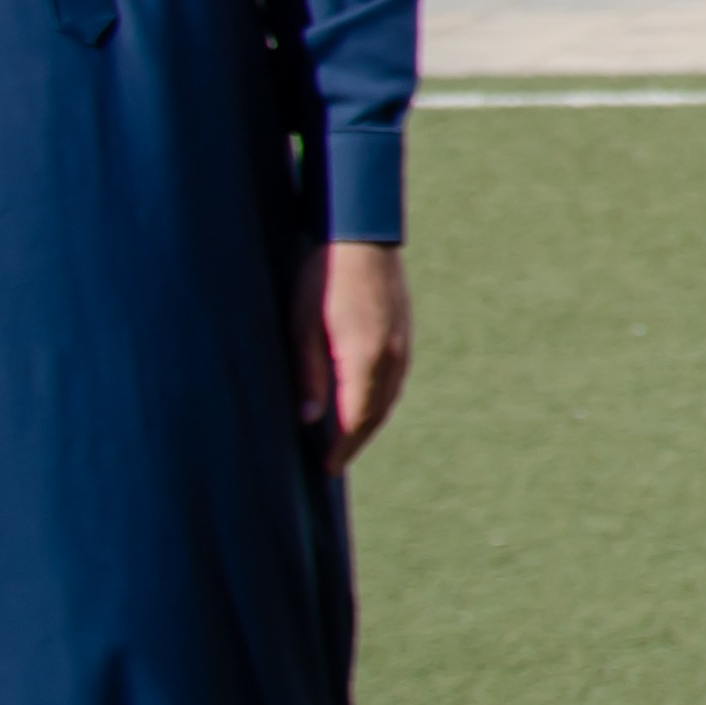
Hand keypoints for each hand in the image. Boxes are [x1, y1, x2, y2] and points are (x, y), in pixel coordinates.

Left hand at [297, 240, 413, 467]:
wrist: (359, 236)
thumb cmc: (321, 278)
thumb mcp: (301, 327)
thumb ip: (308, 375)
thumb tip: (309, 419)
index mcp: (365, 358)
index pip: (355, 419)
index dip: (341, 447)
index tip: (326, 469)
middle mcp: (391, 357)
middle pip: (375, 414)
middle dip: (354, 441)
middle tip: (333, 462)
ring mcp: (402, 344)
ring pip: (388, 398)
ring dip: (368, 422)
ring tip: (346, 439)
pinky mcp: (404, 333)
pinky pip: (394, 379)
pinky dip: (379, 400)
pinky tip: (364, 402)